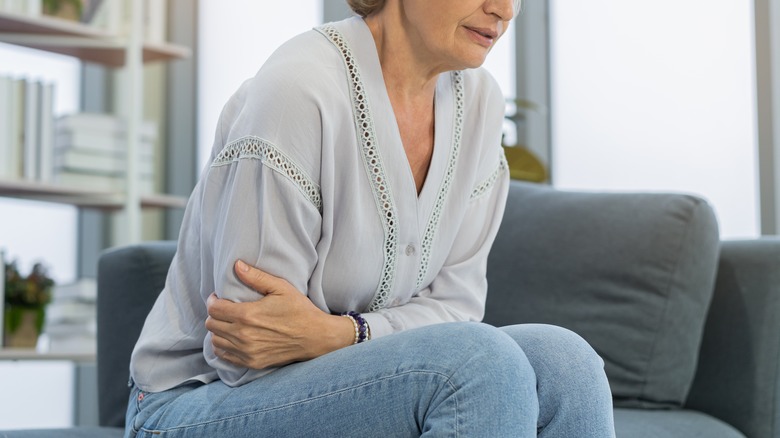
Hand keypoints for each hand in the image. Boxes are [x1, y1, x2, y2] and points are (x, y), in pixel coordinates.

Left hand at [205, 260, 354, 369]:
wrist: (316, 336)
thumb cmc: (299, 310)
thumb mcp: (281, 288)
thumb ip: (256, 277)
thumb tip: (237, 265)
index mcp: (247, 315)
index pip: (214, 309)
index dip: (212, 300)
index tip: (218, 296)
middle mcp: (243, 335)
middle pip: (211, 324)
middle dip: (214, 314)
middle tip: (223, 308)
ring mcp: (247, 351)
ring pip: (215, 341)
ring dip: (217, 330)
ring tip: (227, 322)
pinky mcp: (252, 362)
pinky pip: (224, 356)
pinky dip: (223, 346)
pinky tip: (231, 338)